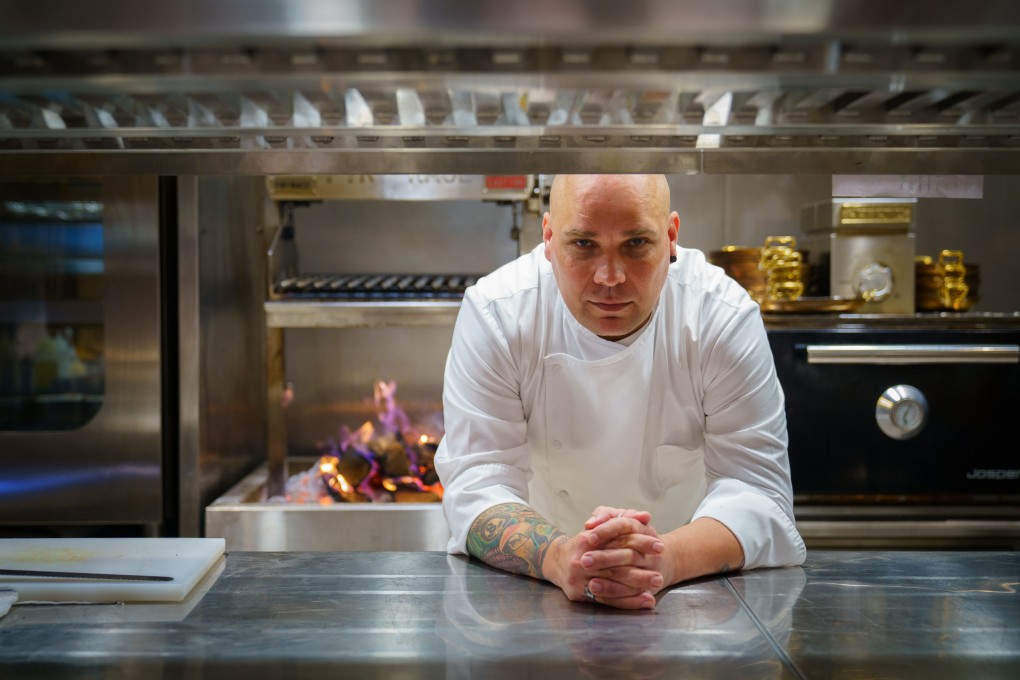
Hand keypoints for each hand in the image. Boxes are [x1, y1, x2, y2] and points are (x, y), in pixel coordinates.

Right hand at [545, 506, 665, 609]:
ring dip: (636, 589)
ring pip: (612, 585)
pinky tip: (646, 601)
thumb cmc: (587, 543)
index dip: (641, 542)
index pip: (619, 539)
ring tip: (655, 589)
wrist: (558, 561)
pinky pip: (607, 601)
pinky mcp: (578, 593)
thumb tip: (645, 516)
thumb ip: (623, 518)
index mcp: (588, 539)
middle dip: (640, 572)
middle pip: (616, 566)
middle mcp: (582, 558)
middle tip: (660, 575)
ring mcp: (578, 578)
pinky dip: (628, 602)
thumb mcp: (602, 525)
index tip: (660, 546)